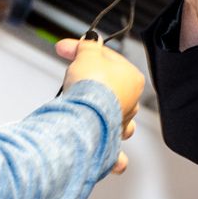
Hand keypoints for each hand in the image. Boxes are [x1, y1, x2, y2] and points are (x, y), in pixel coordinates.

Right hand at [56, 39, 144, 174]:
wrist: (84, 117)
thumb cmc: (91, 88)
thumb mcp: (88, 55)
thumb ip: (90, 46)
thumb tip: (91, 39)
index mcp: (133, 79)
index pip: (108, 60)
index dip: (84, 52)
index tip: (64, 49)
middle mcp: (131, 104)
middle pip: (111, 89)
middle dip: (91, 82)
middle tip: (70, 77)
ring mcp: (120, 125)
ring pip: (115, 119)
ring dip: (103, 116)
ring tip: (89, 111)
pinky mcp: (108, 145)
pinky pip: (112, 153)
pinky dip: (111, 157)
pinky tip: (112, 159)